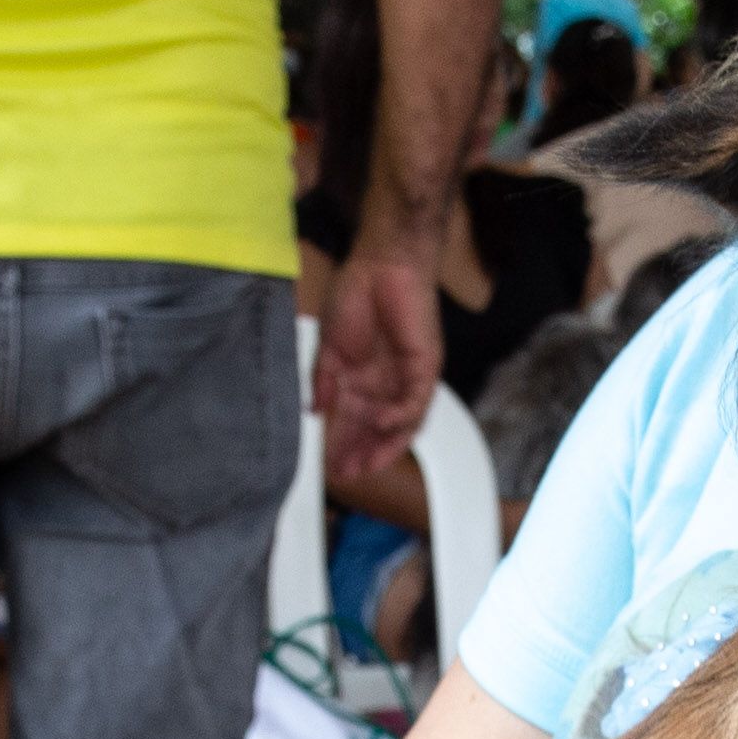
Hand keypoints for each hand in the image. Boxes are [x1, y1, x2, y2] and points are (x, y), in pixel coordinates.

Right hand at [311, 241, 442, 486]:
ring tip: (365, 465)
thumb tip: (313, 412)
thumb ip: (322, 380)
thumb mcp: (329, 346)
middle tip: (345, 475)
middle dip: (360, 453)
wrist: (383, 264)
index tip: (328, 466)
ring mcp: (407, 378)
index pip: (352, 421)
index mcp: (362, 379)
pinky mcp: (425, 368)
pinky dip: (401, 417)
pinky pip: (417, 402)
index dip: (340, 444)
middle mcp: (386, 384)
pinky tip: (381, 424)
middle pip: (374, 430)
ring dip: (383, 446)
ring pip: (400, 424)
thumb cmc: (356, 295)